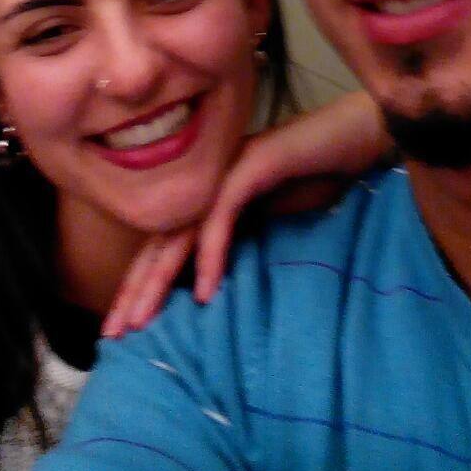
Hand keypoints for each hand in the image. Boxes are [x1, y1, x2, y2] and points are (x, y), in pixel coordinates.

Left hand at [101, 92, 389, 336]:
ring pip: (180, 230)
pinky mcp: (251, 165)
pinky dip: (211, 253)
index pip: (165, 244)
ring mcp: (226, 170)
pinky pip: (221, 215)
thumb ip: (243, 243)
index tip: (125, 328)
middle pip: (160, 240)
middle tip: (113, 334)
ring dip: (159, 278)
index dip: (143, 284)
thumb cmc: (320, 175)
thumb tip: (215, 286)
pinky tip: (204, 292)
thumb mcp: (273, 220)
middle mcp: (208, 182)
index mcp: (209, 195)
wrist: (357, 135)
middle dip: (135, 288)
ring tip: (141, 321)